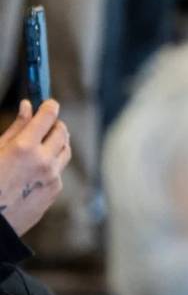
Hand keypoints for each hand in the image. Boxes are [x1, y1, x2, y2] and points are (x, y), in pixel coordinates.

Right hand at [0, 100, 68, 235]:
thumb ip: (15, 129)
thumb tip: (27, 106)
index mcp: (24, 148)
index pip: (49, 116)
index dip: (49, 106)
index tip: (47, 103)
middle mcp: (43, 161)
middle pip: (62, 131)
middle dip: (54, 124)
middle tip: (43, 125)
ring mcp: (52, 177)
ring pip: (65, 150)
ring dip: (57, 142)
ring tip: (41, 144)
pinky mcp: (55, 191)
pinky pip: (59, 170)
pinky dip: (51, 163)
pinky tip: (34, 169)